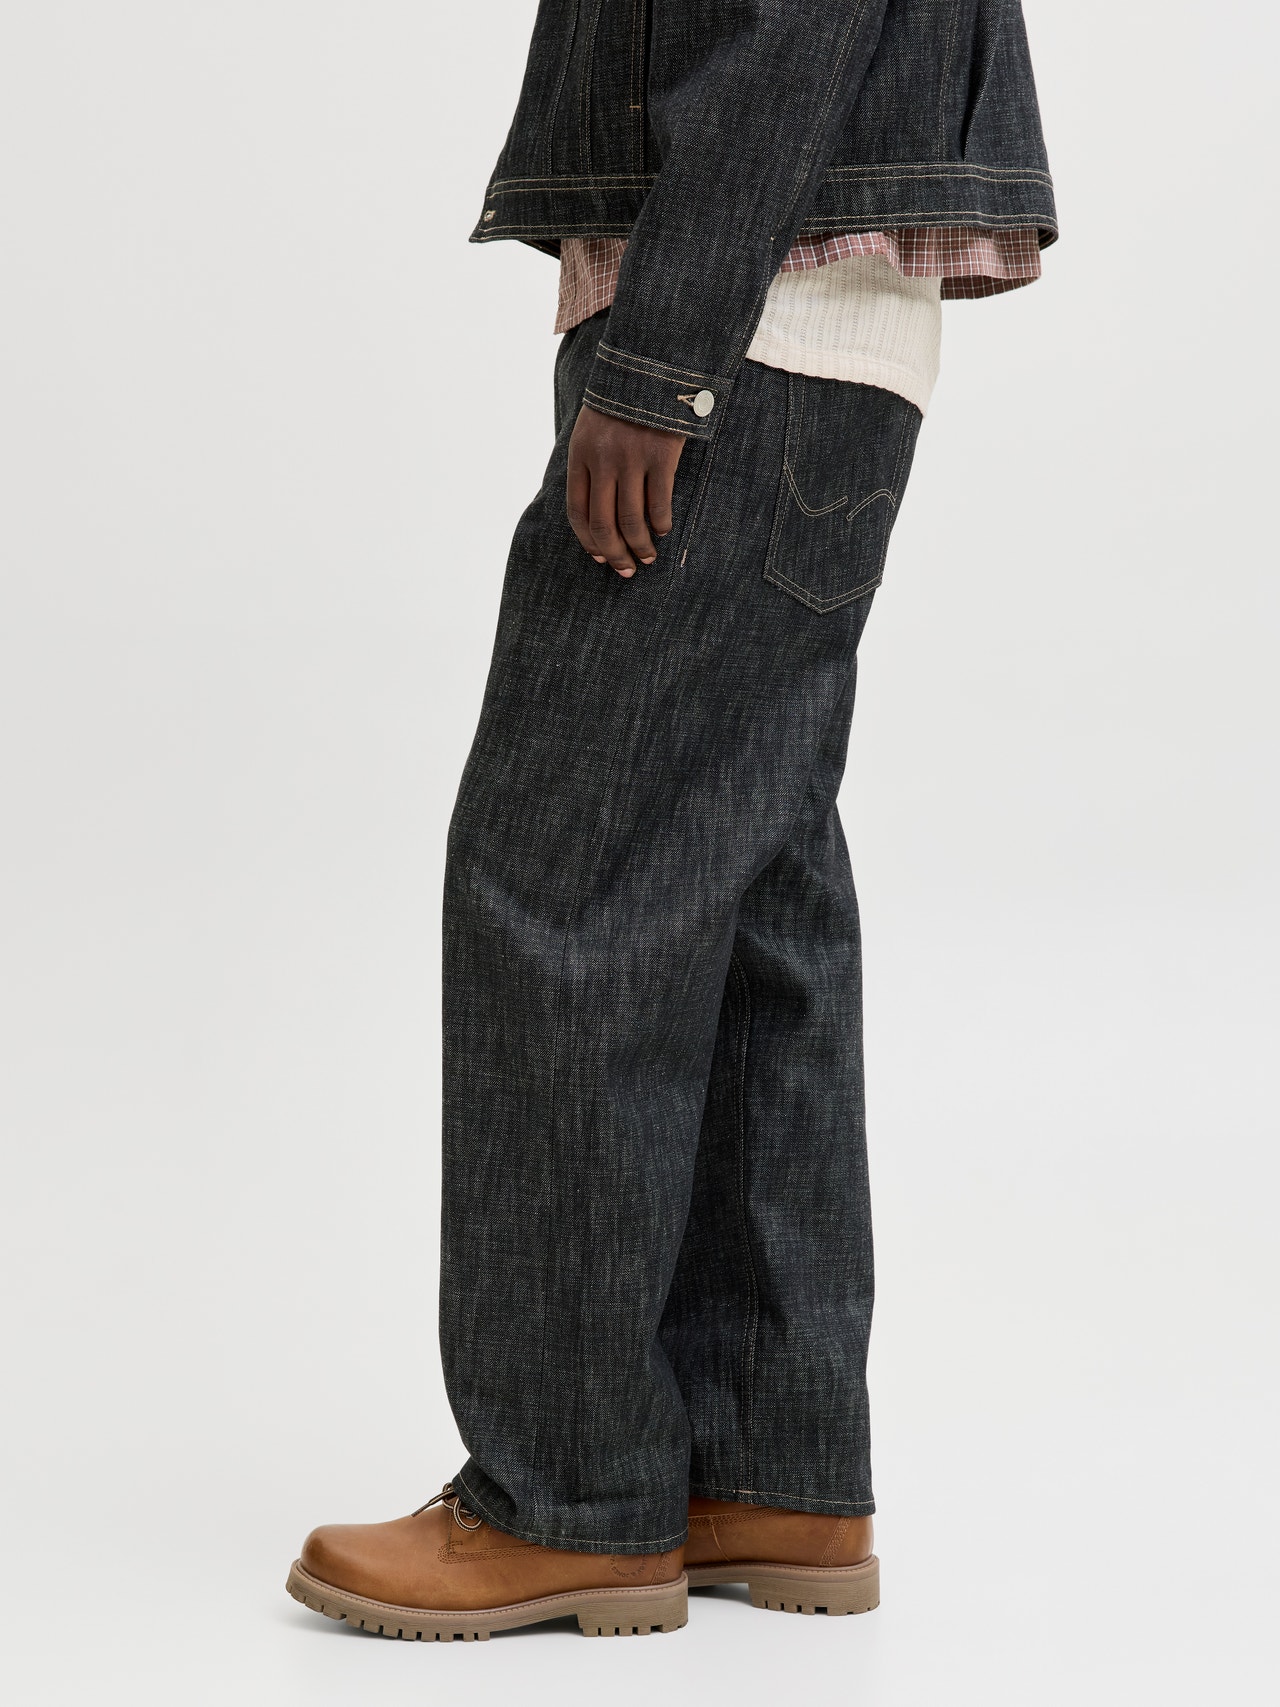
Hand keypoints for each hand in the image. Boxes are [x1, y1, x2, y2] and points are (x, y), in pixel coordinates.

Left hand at [566, 405, 685, 577]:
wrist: (651, 368)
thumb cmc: (621, 406)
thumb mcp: (591, 430)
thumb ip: (589, 465)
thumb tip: (596, 513)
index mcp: (580, 455)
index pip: (578, 513)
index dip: (589, 542)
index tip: (601, 558)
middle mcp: (602, 460)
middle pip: (604, 524)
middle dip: (615, 554)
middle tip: (626, 570)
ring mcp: (631, 458)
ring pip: (632, 520)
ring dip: (640, 546)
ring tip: (647, 557)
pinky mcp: (660, 456)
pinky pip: (659, 504)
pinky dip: (660, 524)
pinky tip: (663, 530)